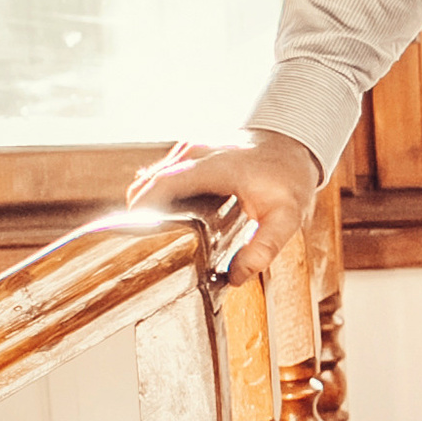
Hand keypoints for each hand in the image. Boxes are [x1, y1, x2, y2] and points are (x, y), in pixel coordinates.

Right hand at [127, 127, 319, 280]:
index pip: (164, 184)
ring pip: (151, 178)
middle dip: (137, 214)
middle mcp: (196, 152)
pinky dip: (154, 196)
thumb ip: (264, 247)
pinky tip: (163, 224)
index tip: (127, 236)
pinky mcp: (188, 153)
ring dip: (144, 206)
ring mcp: (190, 149)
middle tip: (134, 251)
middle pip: (149, 183)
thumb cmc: (289, 178)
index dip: (142, 209)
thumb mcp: (286, 216)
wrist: (294, 143)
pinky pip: (160, 175)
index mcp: (215, 166)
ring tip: (147, 242)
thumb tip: (235, 277)